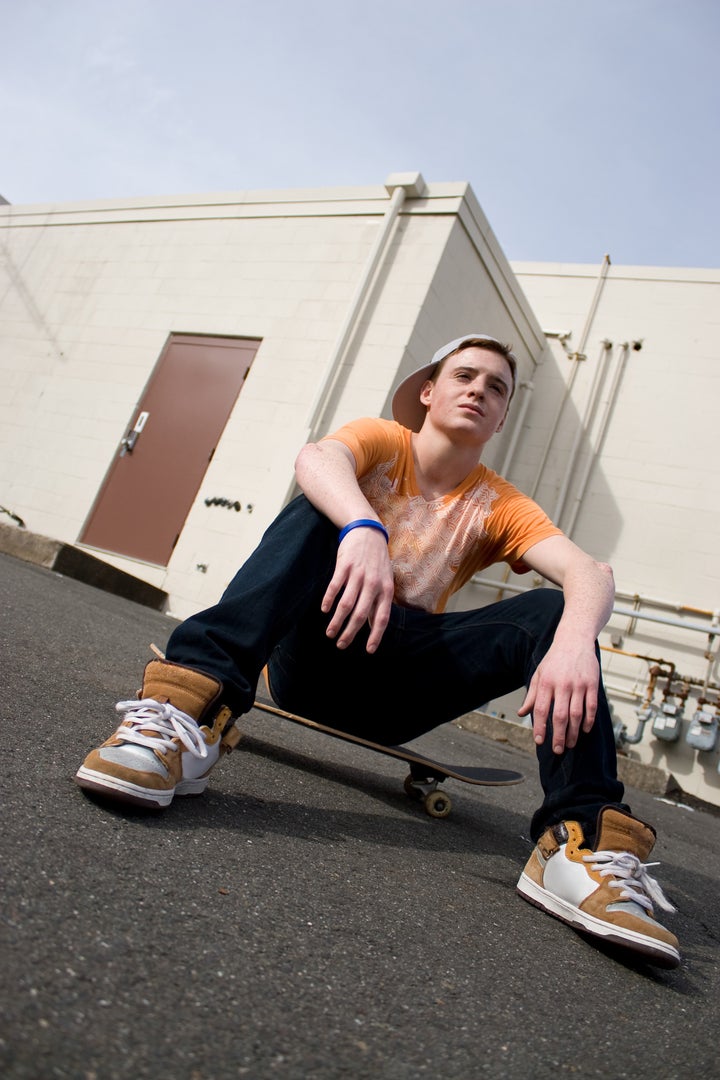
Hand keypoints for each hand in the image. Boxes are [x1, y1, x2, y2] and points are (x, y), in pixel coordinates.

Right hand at [321, 527, 394, 652]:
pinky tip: (325, 610)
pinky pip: (335, 587)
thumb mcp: (385, 580)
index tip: (368, 651)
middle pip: (361, 615)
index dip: (375, 636)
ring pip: (346, 604)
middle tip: (341, 645)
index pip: (382, 618)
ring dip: (337, 622)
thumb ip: (380, 602)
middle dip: (350, 633)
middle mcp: (373, 584)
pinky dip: (329, 601)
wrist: (368, 532)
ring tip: (330, 633)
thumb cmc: (377, 560)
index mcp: (386, 589)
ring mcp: (358, 575)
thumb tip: (375, 625)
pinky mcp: (344, 566)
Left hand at [517, 638, 599, 753]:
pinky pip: (591, 706)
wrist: (574, 640)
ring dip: (574, 732)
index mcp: (546, 682)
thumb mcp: (538, 674)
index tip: (539, 741)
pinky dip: (589, 720)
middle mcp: (562, 684)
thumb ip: (531, 695)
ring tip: (570, 743)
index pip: (541, 709)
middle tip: (558, 750)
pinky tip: (584, 730)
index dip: (540, 727)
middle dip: (559, 736)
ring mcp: (578, 684)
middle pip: (560, 716)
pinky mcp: (592, 683)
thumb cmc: (554, 660)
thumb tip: (521, 713)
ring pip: (577, 714)